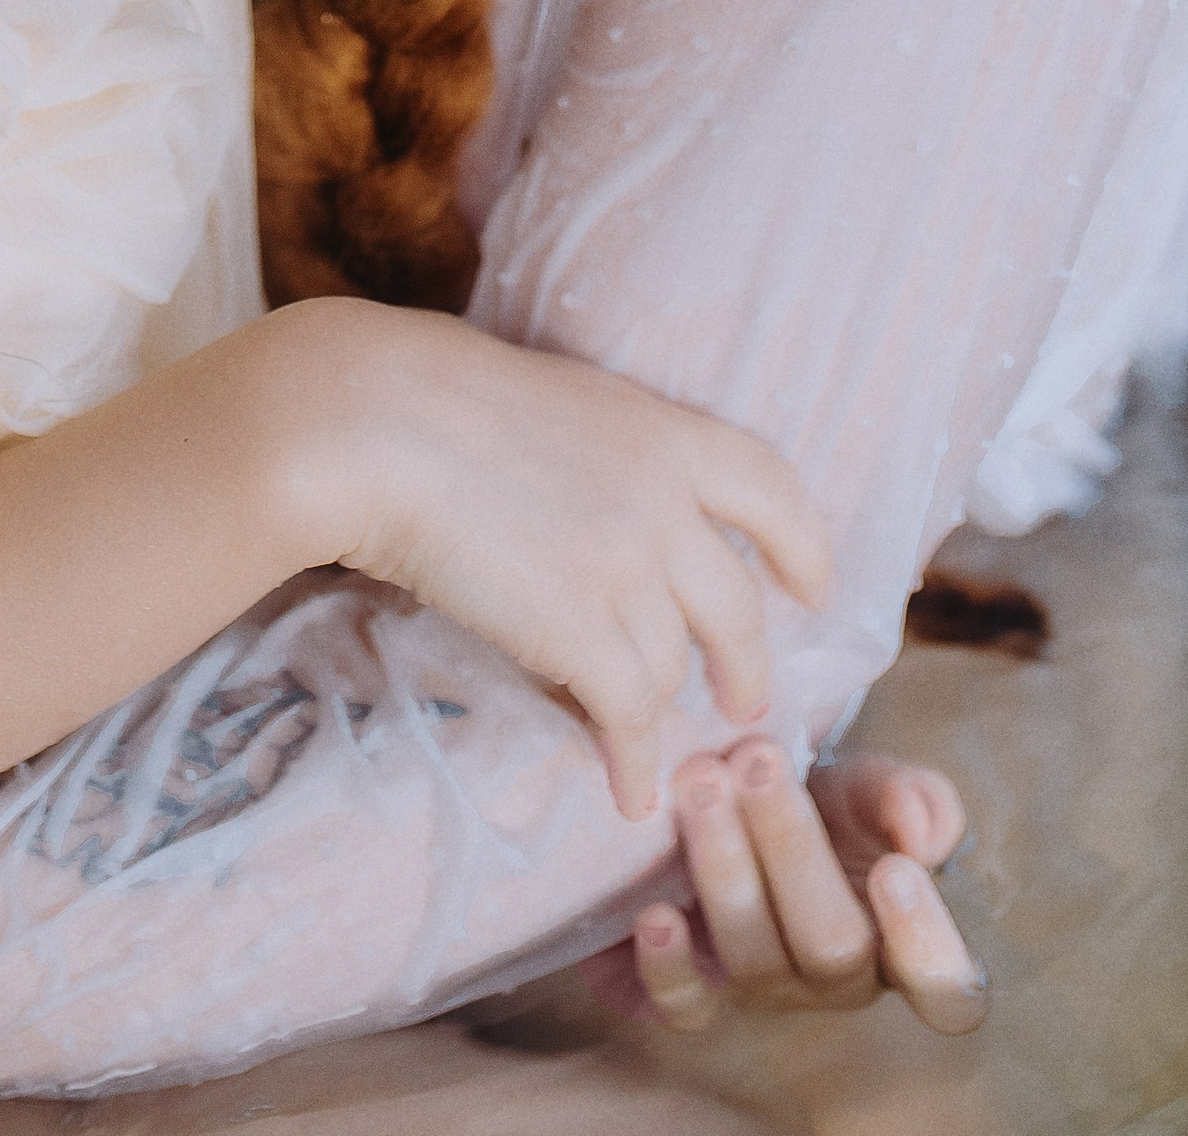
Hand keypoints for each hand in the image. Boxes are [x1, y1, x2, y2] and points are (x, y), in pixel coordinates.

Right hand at [286, 308, 831, 822]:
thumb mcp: (558, 403)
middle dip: (746, 662)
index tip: (810, 586)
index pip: (772, 489)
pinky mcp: (581, 632)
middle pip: (736, 605)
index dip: (802, 545)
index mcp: (662, 430)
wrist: (378, 423)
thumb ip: (606, 458)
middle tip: (745, 699)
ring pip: (672, 667)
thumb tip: (609, 513)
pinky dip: (632, 762)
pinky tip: (627, 790)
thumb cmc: (437, 397)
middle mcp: (664, 500)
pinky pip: (629, 718)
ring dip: (662, 713)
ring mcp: (627, 568)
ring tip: (646, 739)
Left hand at [627, 735, 985, 1034]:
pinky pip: (689, 1008)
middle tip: (756, 760)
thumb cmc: (832, 802)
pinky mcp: (702, 992)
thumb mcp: (876, 785)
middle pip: (832, 948)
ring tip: (701, 783)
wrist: (747, 798)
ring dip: (725, 868)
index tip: (895, 868)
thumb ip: (914, 799)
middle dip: (792, 850)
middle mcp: (840, 981)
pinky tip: (656, 916)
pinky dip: (669, 969)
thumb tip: (919, 837)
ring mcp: (771, 991)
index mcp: (904, 944)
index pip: (945, 988)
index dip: (928, 945)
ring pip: (756, 960)